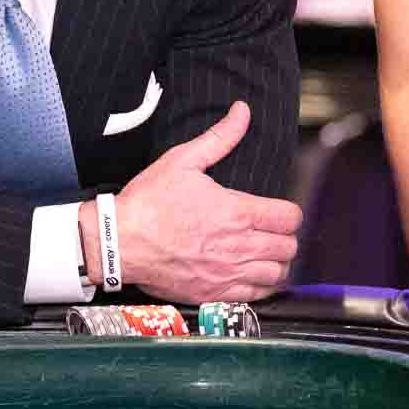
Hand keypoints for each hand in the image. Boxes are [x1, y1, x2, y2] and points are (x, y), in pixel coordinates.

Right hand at [110, 101, 301, 301]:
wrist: (119, 241)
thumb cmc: (148, 203)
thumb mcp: (182, 160)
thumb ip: (220, 137)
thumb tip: (242, 112)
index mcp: (237, 211)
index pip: (290, 217)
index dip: (287, 213)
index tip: (277, 212)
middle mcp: (239, 245)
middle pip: (288, 246)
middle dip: (283, 237)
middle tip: (269, 232)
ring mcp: (228, 272)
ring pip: (277, 273)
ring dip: (275, 262)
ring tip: (262, 254)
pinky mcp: (215, 293)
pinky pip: (256, 296)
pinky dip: (260, 286)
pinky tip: (250, 275)